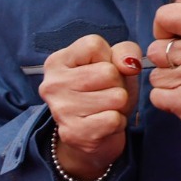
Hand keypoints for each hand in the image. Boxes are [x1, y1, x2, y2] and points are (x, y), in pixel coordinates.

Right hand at [38, 33, 140, 180]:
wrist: (92, 135)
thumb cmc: (103, 92)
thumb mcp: (114, 64)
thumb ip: (125, 51)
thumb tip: (129, 65)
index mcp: (56, 62)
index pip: (94, 45)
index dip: (108, 59)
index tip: (98, 72)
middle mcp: (51, 84)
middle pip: (108, 72)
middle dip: (117, 84)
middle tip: (105, 94)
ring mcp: (60, 110)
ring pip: (116, 97)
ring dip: (119, 105)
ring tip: (105, 108)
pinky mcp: (73, 133)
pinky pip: (114, 119)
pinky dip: (117, 122)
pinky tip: (103, 124)